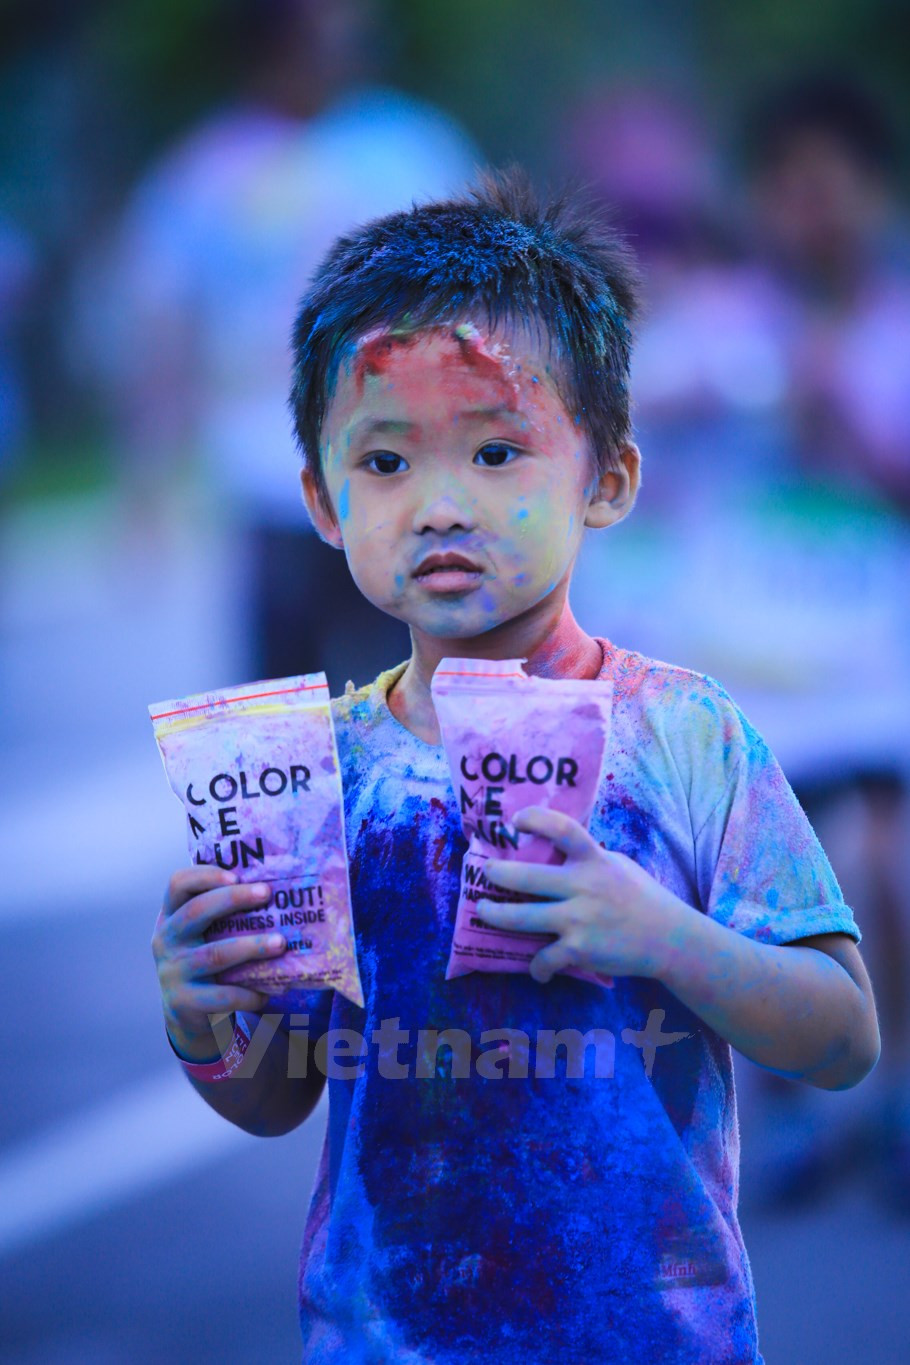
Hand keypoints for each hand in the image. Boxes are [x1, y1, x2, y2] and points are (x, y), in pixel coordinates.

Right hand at [151, 867, 285, 1060]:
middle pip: (196, 911)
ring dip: (251, 947)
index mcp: (171, 916)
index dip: (205, 876)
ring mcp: (172, 971)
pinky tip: (268, 992)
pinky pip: (222, 995)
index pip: (178, 884)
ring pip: (214, 954)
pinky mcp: (184, 1002)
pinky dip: (249, 993)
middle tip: (266, 893)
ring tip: (280, 943)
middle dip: (233, 899)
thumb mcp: (203, 935)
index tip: (236, 876)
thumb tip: (278, 894)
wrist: (183, 1013)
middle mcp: (166, 940)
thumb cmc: (204, 961)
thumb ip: (224, 916)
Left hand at [476, 806, 682, 983]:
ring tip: (483, 912)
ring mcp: (579, 920)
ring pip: (521, 918)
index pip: (563, 829)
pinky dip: (538, 967)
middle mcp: (583, 886)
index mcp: (595, 860)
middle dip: (496, 874)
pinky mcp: (579, 950)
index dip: (536, 820)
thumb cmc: (640, 897)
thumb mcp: (617, 865)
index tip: (515, 820)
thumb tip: (556, 848)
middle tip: (486, 873)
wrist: (668, 938)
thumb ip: (588, 858)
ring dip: (495, 916)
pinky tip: (539, 969)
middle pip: (525, 877)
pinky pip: (544, 958)